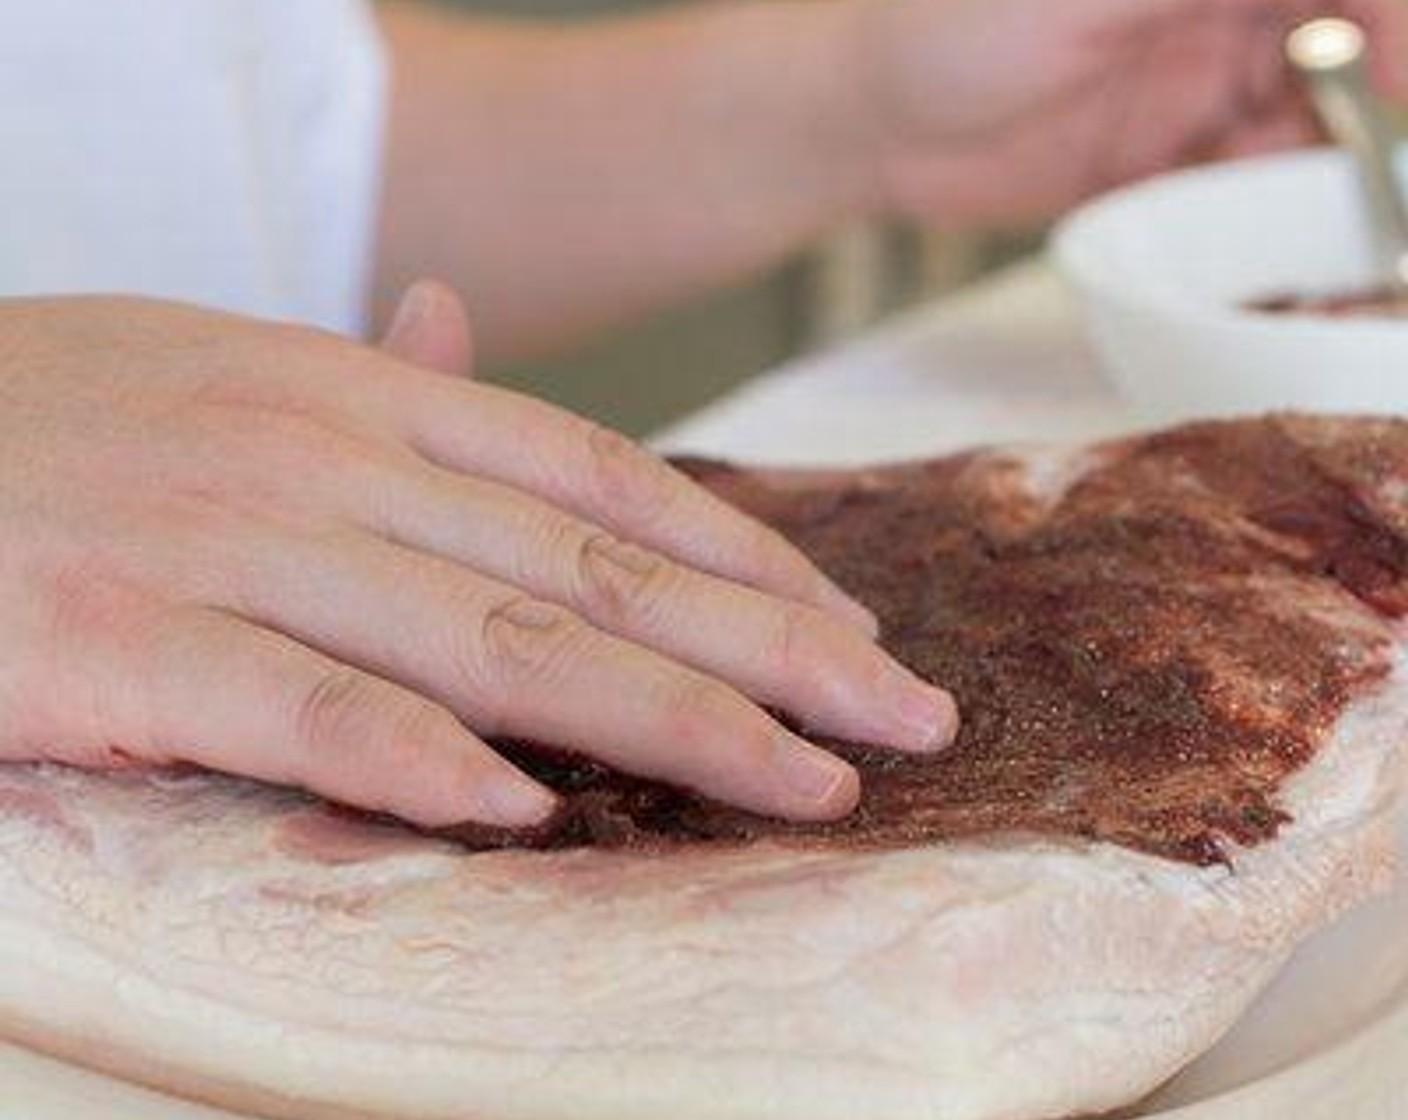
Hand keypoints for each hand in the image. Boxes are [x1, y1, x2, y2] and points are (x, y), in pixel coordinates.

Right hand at [0, 284, 956, 828]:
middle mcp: (328, 461)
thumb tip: (467, 337)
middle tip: (902, 717)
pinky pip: (308, 708)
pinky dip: (426, 761)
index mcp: (359, 399)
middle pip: (599, 568)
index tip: (852, 626)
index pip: (605, 478)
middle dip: (774, 651)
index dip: (745, 556)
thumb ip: (366, 382)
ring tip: (804, 786)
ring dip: (670, 724)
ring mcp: (234, 546)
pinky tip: (534, 813)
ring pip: (501, 642)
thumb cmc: (45, 427)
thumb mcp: (221, 369)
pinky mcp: (127, 643)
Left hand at [847, 0, 1407, 225]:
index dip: (1390, 27)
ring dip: (1310, 167)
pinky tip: (1237, 230)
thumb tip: (1338, 6)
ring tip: (1287, 213)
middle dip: (1362, 108)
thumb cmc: (942, 19)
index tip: (1393, 93)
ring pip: (1300, 123)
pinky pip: (1236, 185)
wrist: (855, 119)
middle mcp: (1213, 7)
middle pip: (1343, 43)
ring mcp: (1188, 84)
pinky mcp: (1155, 159)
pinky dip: (1252, 208)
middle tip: (1357, 181)